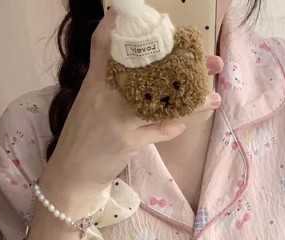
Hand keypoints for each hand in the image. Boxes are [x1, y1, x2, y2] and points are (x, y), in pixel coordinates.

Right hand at [42, 8, 222, 214]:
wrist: (71, 174)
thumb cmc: (84, 137)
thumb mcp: (91, 103)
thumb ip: (111, 85)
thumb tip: (146, 73)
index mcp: (95, 79)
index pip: (107, 43)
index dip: (126, 27)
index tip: (157, 21)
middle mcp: (105, 92)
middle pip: (148, 67)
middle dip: (183, 62)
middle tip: (209, 61)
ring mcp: (117, 116)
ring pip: (161, 100)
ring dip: (192, 100)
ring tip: (213, 98)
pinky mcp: (127, 140)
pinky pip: (159, 130)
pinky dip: (173, 127)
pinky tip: (181, 125)